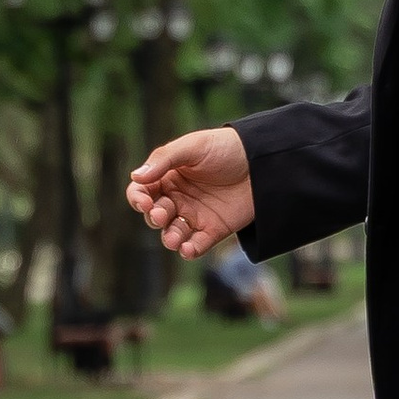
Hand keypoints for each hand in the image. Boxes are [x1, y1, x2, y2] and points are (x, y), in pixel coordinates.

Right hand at [127, 126, 253, 259]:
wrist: (262, 162)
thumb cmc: (225, 148)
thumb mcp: (193, 147)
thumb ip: (164, 160)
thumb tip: (136, 177)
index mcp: (168, 177)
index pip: (141, 192)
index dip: (137, 199)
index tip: (145, 202)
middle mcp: (177, 198)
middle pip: (154, 216)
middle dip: (154, 218)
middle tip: (161, 215)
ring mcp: (194, 216)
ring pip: (172, 234)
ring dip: (169, 238)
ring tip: (175, 238)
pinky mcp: (213, 230)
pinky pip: (196, 246)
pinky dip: (189, 251)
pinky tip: (189, 249)